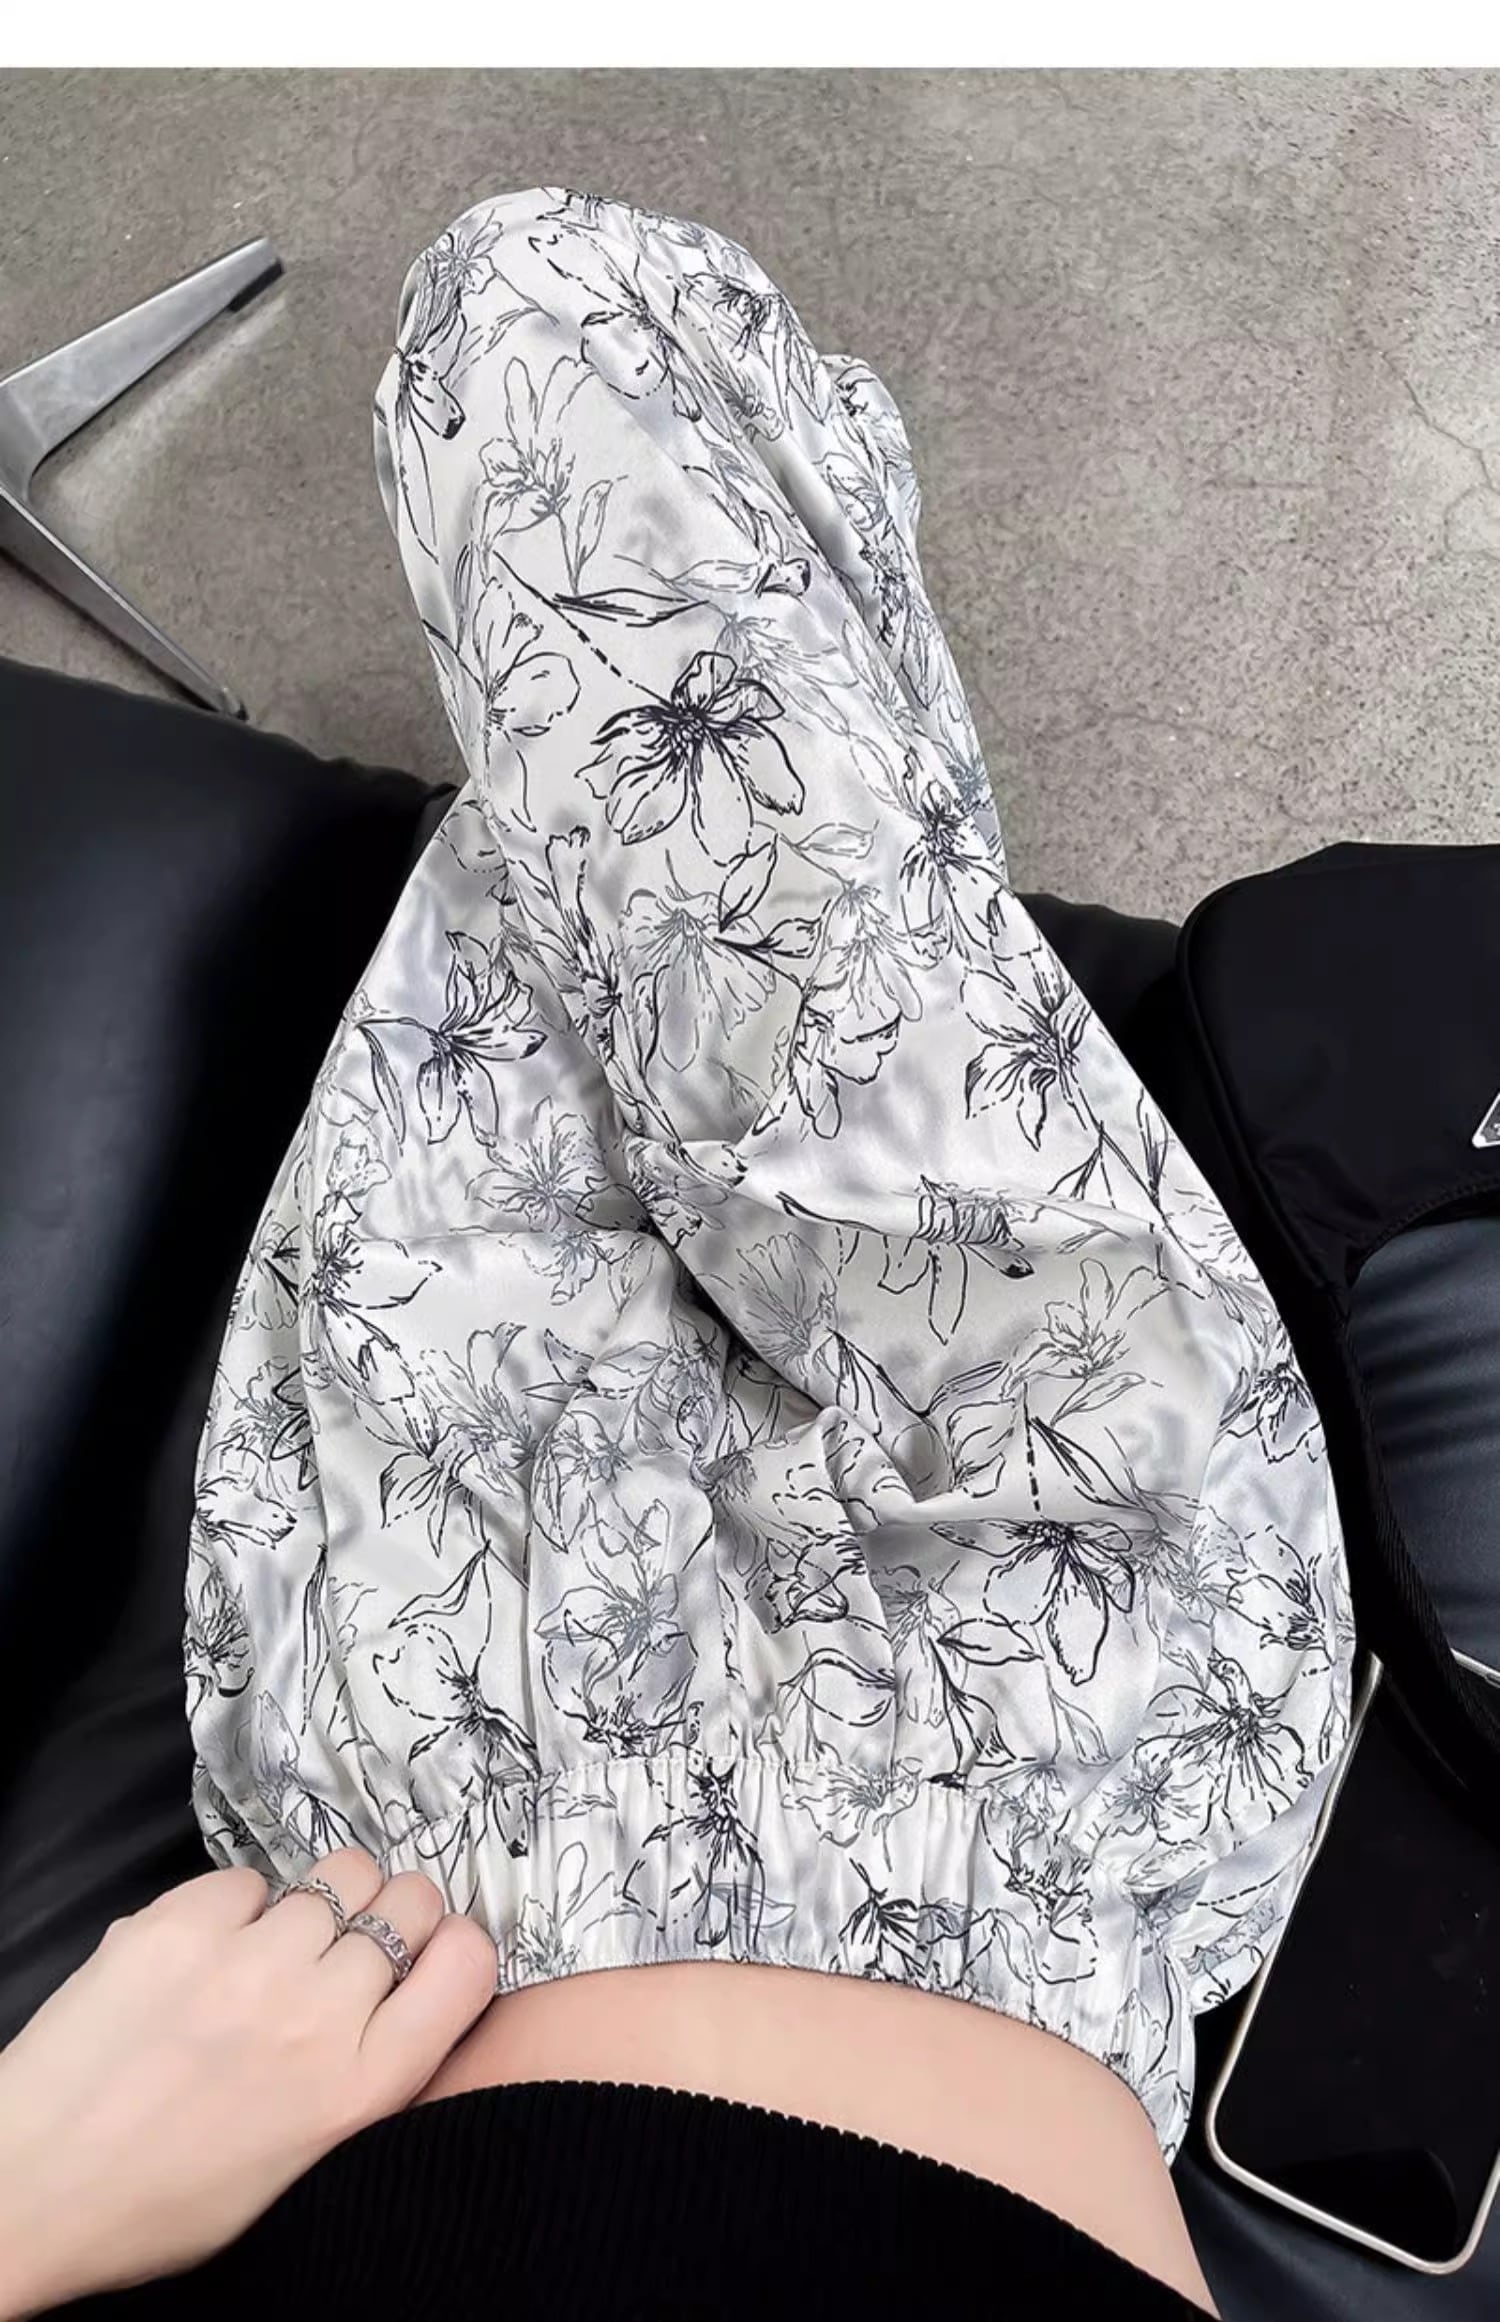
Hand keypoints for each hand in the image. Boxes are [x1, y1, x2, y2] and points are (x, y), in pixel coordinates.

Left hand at [0, 1848, 496, 2316]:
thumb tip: (395, 1986)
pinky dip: (240, 1907)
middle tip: (349, 1945)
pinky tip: (210, 1952)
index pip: (466, 1964)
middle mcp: (318, 2016)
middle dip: (392, 1913)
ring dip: (322, 1901)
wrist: (32, 2188)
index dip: (454, 1946)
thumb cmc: (165, 2198)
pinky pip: (251, 1880)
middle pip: (409, 1901)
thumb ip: (365, 2071)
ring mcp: (247, 1961)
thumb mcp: (303, 2161)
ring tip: (279, 1943)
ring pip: (338, 1874)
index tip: (428, 1955)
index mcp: (358, 2091)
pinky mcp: (180, 1923)